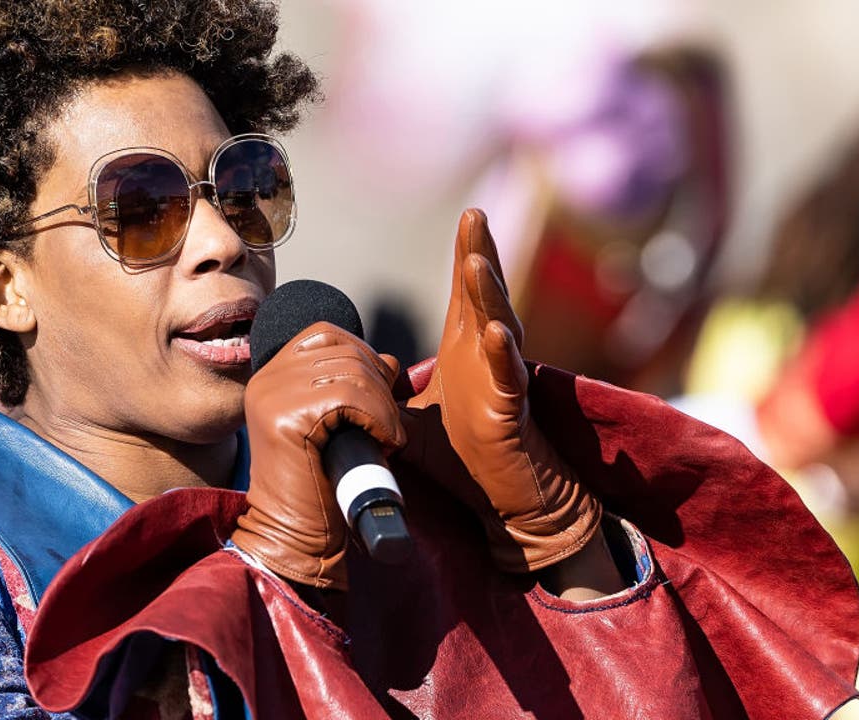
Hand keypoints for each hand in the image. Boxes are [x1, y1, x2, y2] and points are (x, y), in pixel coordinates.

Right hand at [232, 322, 404, 589]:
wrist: (294, 536)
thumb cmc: (319, 486)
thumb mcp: (335, 424)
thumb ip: (353, 387)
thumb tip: (392, 362)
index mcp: (273, 376)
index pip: (325, 334)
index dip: (363, 354)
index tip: (381, 393)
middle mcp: (266, 379)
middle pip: (343, 349)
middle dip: (380, 383)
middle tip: (387, 423)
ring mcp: (272, 395)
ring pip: (351, 371)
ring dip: (383, 405)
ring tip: (386, 437)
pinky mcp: (285, 416)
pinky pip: (349, 396)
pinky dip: (378, 416)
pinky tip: (383, 441)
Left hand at [404, 209, 600, 572]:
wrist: (504, 495)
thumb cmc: (466, 453)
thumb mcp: (412, 416)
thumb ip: (385, 393)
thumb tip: (347, 380)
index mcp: (467, 349)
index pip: (466, 293)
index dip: (467, 254)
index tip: (468, 215)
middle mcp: (488, 355)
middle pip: (486, 295)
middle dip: (480, 253)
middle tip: (474, 216)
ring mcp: (502, 378)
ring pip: (501, 325)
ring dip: (489, 294)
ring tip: (476, 262)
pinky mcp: (511, 409)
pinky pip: (509, 376)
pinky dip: (504, 354)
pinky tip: (498, 333)